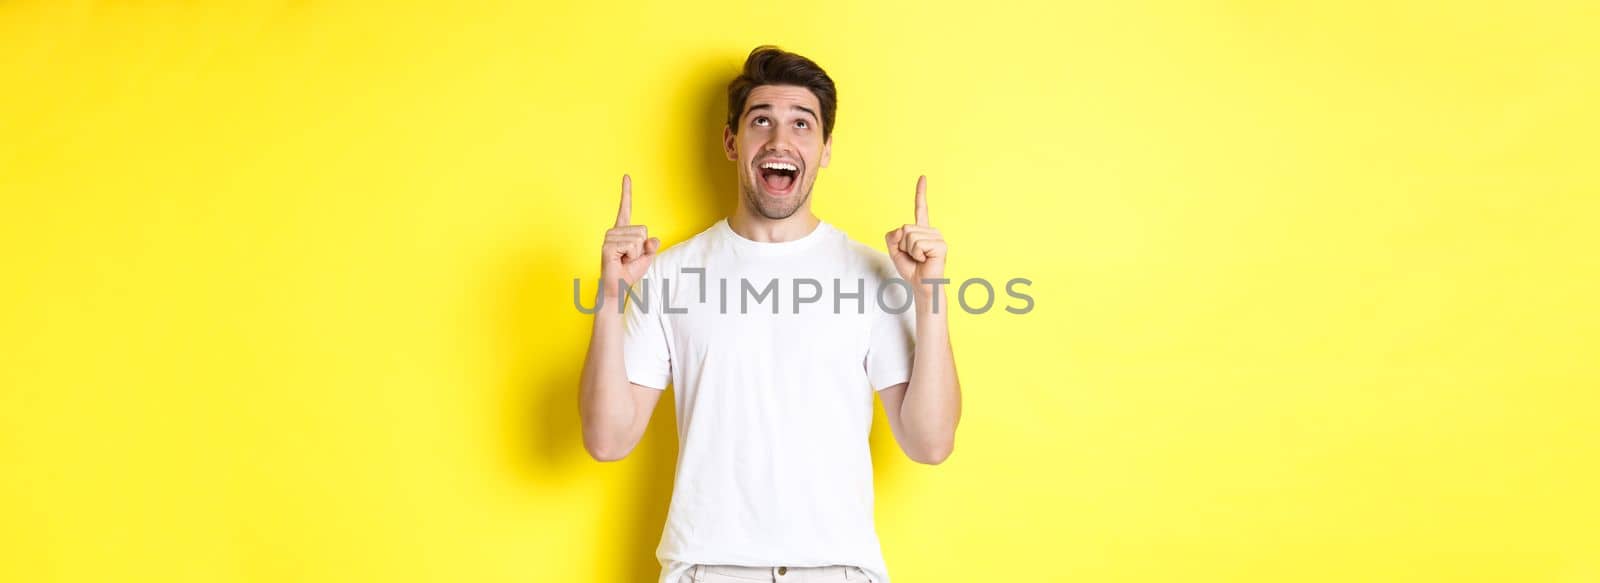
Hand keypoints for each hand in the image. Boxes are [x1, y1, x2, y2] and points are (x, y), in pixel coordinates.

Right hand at [600, 174, 659, 298]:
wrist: (618, 288)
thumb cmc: (629, 272)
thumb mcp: (646, 257)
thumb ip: (651, 246)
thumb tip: (653, 239)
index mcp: (623, 231)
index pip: (625, 208)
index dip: (626, 192)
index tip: (626, 176)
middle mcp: (614, 231)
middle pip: (643, 230)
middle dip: (642, 248)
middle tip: (630, 258)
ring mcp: (609, 238)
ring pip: (638, 239)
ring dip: (636, 254)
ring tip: (625, 260)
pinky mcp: (607, 246)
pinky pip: (632, 246)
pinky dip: (632, 256)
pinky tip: (621, 261)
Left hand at [884, 175, 946, 287]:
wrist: (922, 285)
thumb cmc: (911, 269)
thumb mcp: (894, 251)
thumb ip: (892, 237)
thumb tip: (901, 229)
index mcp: (921, 230)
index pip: (920, 208)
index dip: (921, 192)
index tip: (923, 177)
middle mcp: (931, 230)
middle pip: (905, 228)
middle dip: (902, 245)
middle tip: (913, 256)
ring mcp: (937, 236)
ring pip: (910, 236)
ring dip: (909, 251)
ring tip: (920, 259)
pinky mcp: (940, 245)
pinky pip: (917, 244)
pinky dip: (916, 254)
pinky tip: (925, 260)